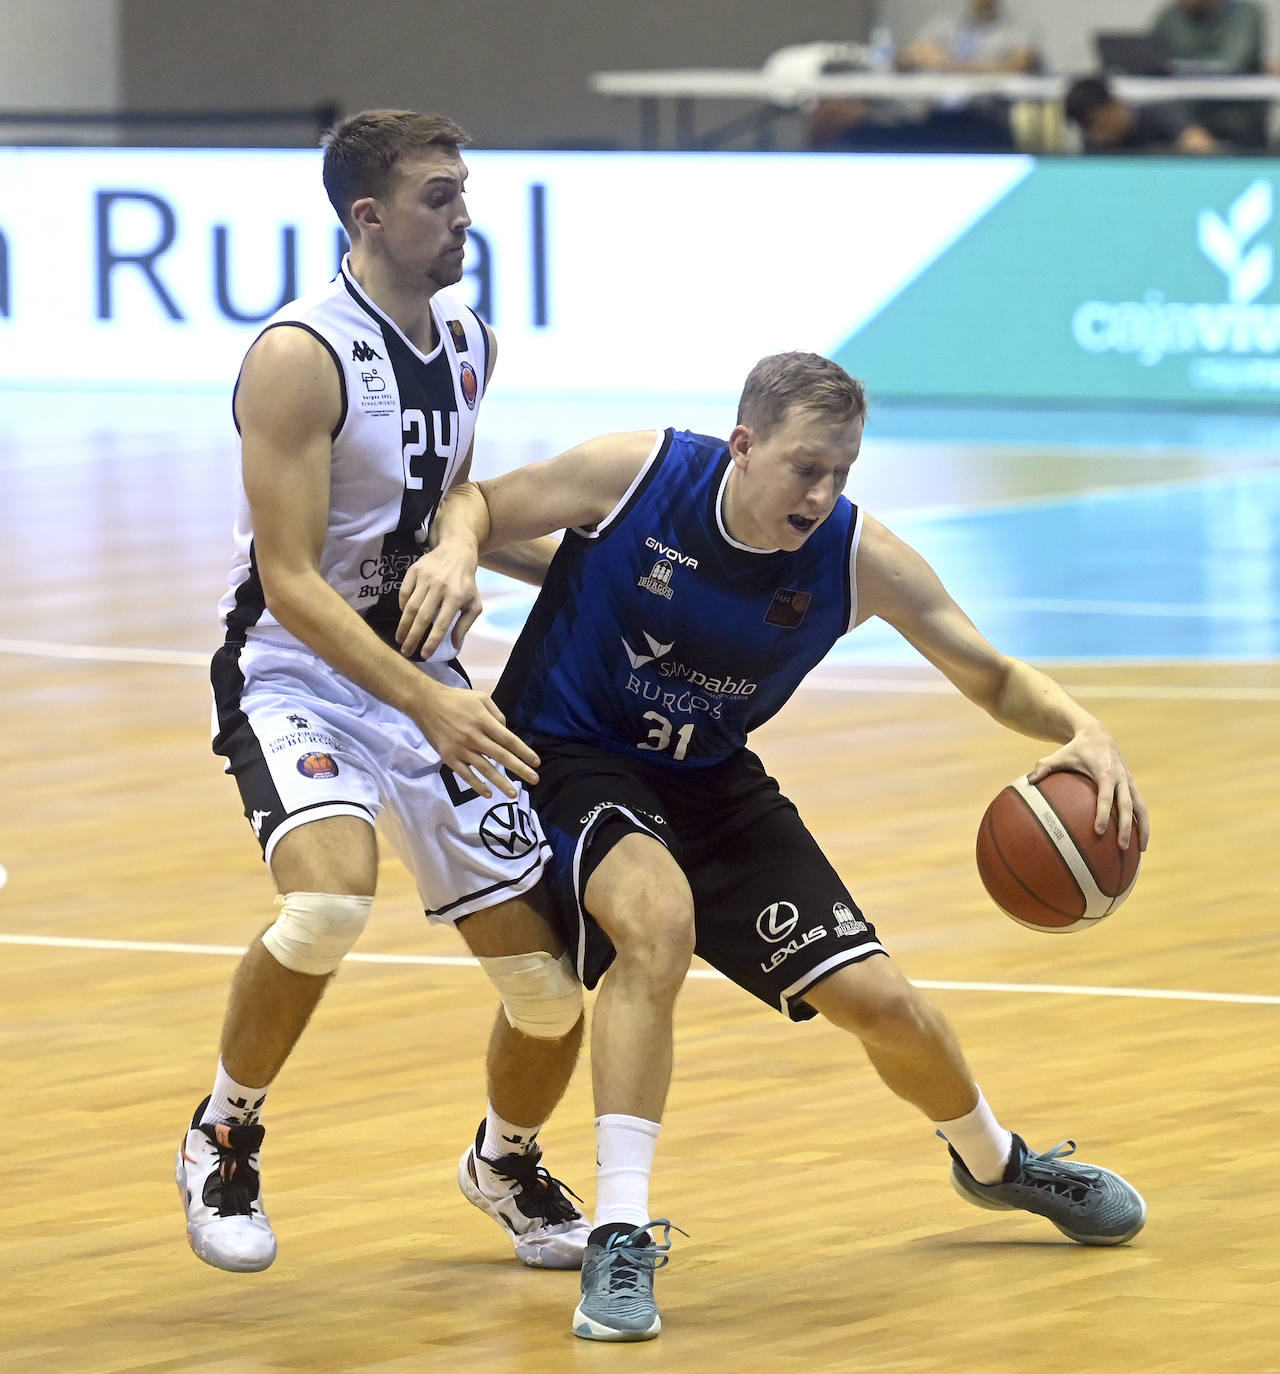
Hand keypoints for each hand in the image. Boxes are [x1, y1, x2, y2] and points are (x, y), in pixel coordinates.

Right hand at [397, 545, 482, 660]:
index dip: (431, 641)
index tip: (424, 655)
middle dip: (412, 637)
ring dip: (403, 625)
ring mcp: (425, 578)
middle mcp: (440, 587)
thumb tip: (455, 645)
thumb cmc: (466, 582)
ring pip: (410, 606)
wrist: (457, 551)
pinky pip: (404, 592)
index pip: (442, 625)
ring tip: (400, 639)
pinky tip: (404, 617)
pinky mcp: (414, 570)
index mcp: (456, 597)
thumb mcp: (473, 603)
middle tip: (405, 651)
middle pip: (422, 617)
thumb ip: (465, 625)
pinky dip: (402, 606)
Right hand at [412, 680, 539, 798]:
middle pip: (501, 756)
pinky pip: (465, 774)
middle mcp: (474, 737)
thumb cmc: (456, 699)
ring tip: (513, 794)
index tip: (536, 762)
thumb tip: (506, 730)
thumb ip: (497, 714)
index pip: (508, 740)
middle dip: (519, 769)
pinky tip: (487, 793)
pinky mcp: (449, 757)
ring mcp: (461, 749)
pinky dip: (476, 785)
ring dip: (500, 782)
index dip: (523, 752)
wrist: (425, 703)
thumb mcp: (480, 698)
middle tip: (534, 780)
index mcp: (484, 721)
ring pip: (485, 769)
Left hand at [1026, 724, 1149, 851]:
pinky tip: (1139, 840)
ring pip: (1140, 807)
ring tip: (1141, 850)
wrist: (1098, 734)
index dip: (1103, 814)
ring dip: (1142, 828)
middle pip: (1127, 806)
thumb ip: (1044, 768)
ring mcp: (1128, 781)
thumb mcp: (1058, 756)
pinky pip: (1140, 805)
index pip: (1105, 797)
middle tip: (1121, 847)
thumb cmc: (1075, 749)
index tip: (1099, 832)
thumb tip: (1027, 782)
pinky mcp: (1132, 784)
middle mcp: (1120, 778)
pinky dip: (1142, 822)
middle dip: (1125, 827)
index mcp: (1104, 773)